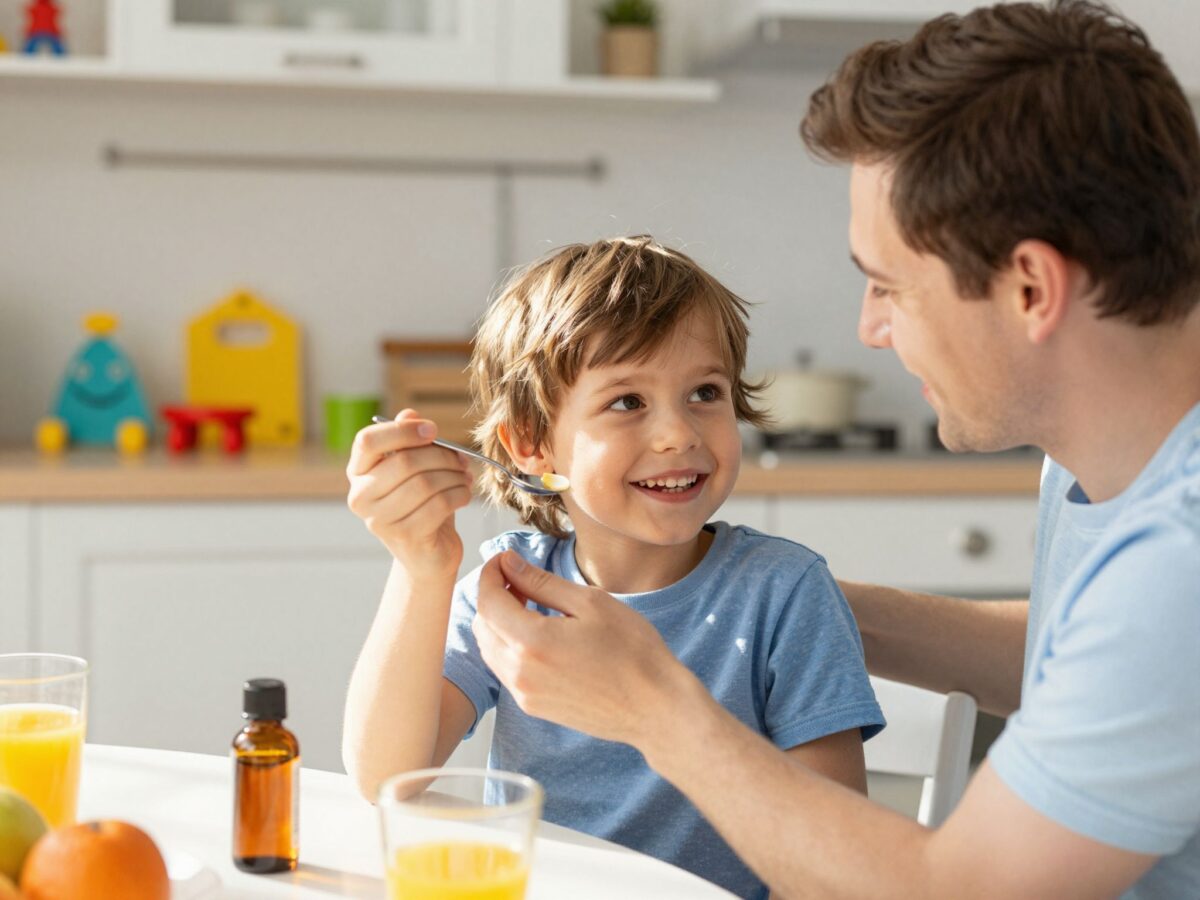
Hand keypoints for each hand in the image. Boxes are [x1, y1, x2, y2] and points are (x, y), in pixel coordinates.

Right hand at [346, 410, 473, 577]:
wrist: (427, 552)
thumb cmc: (421, 503)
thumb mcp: (415, 468)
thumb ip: (408, 441)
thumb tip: (410, 414)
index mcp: (358, 472)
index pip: (368, 441)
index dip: (403, 430)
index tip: (433, 430)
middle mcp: (361, 497)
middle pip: (404, 462)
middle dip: (442, 456)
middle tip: (462, 459)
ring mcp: (379, 520)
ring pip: (425, 484)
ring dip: (454, 476)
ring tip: (466, 477)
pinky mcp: (404, 537)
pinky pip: (439, 505)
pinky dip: (459, 494)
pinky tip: (464, 493)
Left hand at [472, 550, 693, 747]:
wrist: (655, 707)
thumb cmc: (633, 651)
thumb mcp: (590, 603)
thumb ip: (541, 582)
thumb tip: (508, 563)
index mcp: (532, 641)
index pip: (487, 600)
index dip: (490, 574)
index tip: (504, 559)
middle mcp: (520, 671)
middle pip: (483, 625)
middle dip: (492, 596)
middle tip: (519, 579)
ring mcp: (525, 693)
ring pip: (490, 649)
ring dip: (499, 622)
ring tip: (529, 605)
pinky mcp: (534, 707)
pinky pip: (505, 670)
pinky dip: (510, 646)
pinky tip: (538, 635)